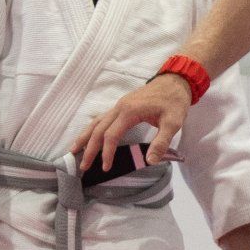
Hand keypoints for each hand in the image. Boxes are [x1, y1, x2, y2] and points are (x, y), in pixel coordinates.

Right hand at [74, 73, 192, 176]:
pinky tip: (89, 137)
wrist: (176, 81)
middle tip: (82, 166)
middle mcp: (119, 107)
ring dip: (84, 137)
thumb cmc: (174, 101)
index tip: (105, 168)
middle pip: (98, 129)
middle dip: (89, 148)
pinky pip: (102, 119)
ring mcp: (119, 105)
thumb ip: (161, 142)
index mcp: (129, 112)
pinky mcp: (121, 106)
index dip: (106, 153)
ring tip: (73, 151)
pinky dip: (92, 130)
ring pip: (96, 122)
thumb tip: (150, 161)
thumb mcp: (173, 123)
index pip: (111, 135)